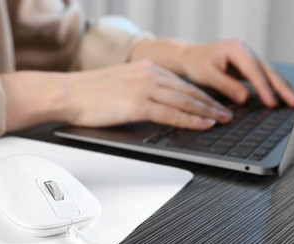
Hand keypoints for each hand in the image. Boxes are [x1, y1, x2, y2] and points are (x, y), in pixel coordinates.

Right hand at [1, 61, 232, 131]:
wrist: (67, 92)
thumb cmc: (88, 92)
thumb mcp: (120, 83)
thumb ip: (141, 90)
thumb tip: (155, 104)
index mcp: (145, 68)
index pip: (181, 83)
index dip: (201, 95)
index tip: (213, 103)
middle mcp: (149, 74)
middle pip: (188, 91)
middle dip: (210, 104)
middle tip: (226, 113)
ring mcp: (144, 88)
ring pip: (184, 102)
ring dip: (206, 112)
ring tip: (221, 121)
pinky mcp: (137, 104)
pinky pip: (171, 114)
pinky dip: (190, 120)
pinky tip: (203, 125)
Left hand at [131, 39, 293, 107]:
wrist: (187, 57)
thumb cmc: (194, 64)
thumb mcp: (207, 75)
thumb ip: (226, 85)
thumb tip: (245, 98)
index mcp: (236, 48)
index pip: (253, 70)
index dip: (264, 87)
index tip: (272, 102)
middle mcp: (245, 50)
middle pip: (267, 70)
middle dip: (282, 87)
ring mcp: (247, 58)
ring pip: (268, 73)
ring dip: (282, 87)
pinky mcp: (246, 67)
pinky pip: (263, 77)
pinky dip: (273, 87)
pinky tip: (283, 96)